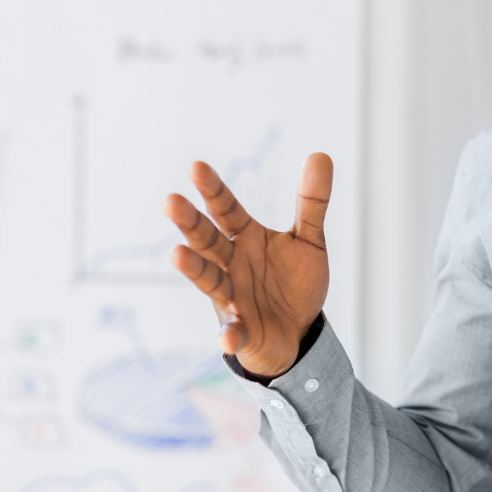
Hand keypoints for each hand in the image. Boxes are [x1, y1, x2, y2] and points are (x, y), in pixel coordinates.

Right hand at [162, 153, 332, 376]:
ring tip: (176, 254)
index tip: (196, 166)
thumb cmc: (294, 282)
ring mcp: (233, 298)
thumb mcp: (309, 239)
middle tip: (170, 200)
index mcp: (246, 238)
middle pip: (208, 240)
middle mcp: (231, 265)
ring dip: (194, 269)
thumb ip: (312, 202)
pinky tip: (228, 337)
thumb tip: (321, 154)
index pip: (226, 209)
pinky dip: (231, 335)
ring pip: (210, 281)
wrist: (299, 330)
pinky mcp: (242, 332)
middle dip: (190, 223)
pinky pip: (235, 333)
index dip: (214, 189)